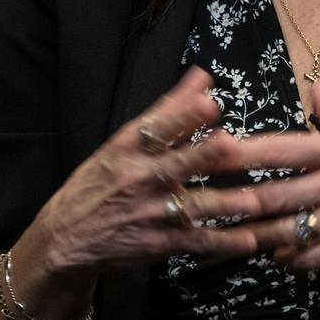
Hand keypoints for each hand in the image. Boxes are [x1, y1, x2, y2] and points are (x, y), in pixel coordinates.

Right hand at [31, 66, 258, 275]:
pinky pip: (196, 241)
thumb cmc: (101, 181)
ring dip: (225, 203)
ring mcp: (150, 213)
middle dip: (203, 155)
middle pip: (176, 165)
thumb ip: (169, 110)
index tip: (208, 104)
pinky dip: (223, 242)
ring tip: (253, 199)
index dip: (183, 116)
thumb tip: (202, 77)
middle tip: (229, 145)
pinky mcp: (159, 243)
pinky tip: (248, 239)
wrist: (65, 237)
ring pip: (193, 206)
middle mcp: (139, 178)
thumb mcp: (124, 141)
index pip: (157, 127)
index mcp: (128, 147)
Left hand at [188, 78, 319, 272]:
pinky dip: (286, 257)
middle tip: (198, 201)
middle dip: (231, 201)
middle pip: (270, 194)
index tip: (209, 149)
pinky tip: (272, 254)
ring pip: (282, 230)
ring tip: (224, 231)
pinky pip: (308, 257)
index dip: (239, 151)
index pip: (278, 148)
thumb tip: (313, 85)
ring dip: (251, 234)